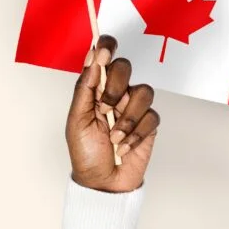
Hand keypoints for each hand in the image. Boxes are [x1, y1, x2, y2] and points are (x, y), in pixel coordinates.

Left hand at [67, 35, 159, 192]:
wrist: (102, 182)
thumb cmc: (85, 152)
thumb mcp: (77, 119)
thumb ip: (85, 88)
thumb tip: (92, 58)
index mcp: (95, 88)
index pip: (103, 56)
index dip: (106, 46)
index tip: (103, 50)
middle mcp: (116, 93)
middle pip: (125, 67)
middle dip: (115, 88)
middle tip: (104, 109)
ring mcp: (133, 108)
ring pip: (143, 91)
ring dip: (126, 117)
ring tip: (113, 136)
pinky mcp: (149, 124)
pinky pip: (151, 116)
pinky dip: (135, 134)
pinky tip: (124, 146)